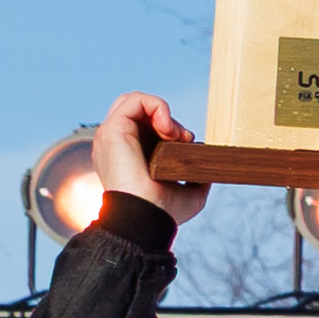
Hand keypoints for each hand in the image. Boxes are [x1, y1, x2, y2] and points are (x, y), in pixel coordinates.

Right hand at [91, 90, 192, 222]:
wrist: (146, 217)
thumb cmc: (165, 211)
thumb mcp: (191, 192)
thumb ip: (197, 175)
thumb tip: (206, 160)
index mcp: (130, 154)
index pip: (145, 124)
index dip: (169, 126)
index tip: (186, 143)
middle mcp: (117, 143)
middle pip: (138, 109)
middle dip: (165, 116)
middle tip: (182, 138)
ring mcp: (112, 135)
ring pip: (134, 100)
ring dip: (161, 110)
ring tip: (174, 134)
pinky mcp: (112, 130)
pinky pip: (134, 100)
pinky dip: (157, 106)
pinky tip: (168, 129)